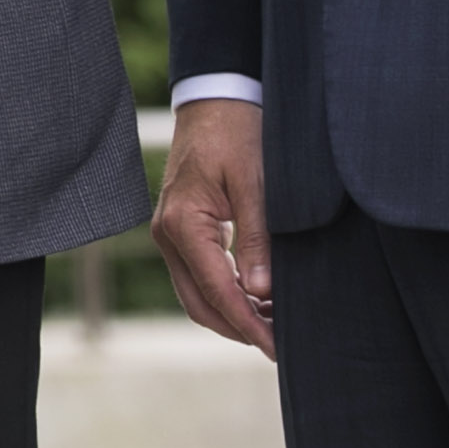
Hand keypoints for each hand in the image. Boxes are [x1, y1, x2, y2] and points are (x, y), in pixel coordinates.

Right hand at [150, 98, 272, 359]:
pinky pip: (198, 276)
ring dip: (232, 315)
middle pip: (199, 304)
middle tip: (281, 345)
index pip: (218, 291)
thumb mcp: (255, 184)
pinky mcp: (179, 230)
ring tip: (274, 323)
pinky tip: (257, 296)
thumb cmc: (237, 135)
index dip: (249, 324)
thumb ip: (257, 239)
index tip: (278, 346)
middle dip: (239, 330)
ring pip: (196, 296)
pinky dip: (225, 295)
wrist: (214, 101)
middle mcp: (167, 235)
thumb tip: (262, 294)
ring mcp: (168, 234)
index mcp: (183, 225)